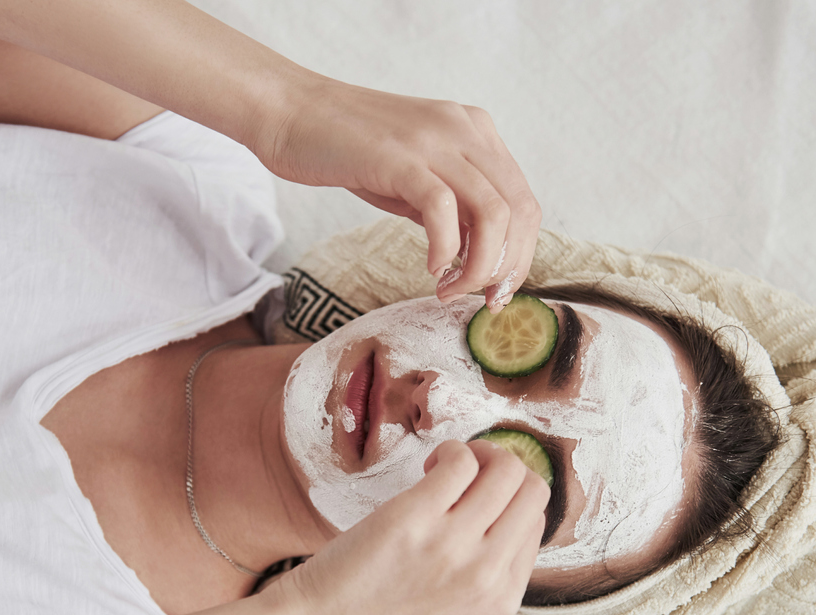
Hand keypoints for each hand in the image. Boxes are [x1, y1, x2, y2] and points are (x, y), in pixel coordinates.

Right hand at [252, 77, 541, 311]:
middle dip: (506, 268)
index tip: (495, 292)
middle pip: (519, 211)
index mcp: (476, 132)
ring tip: (449, 289)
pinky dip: (444, 249)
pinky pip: (443, 210)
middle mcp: (465, 130)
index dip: (520, 256)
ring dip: (479, 266)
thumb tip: (478, 257)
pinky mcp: (400, 157)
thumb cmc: (348, 150)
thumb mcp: (414, 177)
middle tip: (480, 300)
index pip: (524, 202)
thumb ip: (450, 207)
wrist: (291, 112)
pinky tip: (429, 268)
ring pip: (492, 214)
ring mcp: (435, 140)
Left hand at [264, 439, 547, 614]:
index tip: (478, 498)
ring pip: (506, 469)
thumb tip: (502, 509)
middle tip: (469, 473)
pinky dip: (450, 451)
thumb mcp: (456, 613)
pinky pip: (460, 461)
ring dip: (478, 454)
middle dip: (505, 469)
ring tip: (444, 469)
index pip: (536, 525)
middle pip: (533, 490)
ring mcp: (453, 545)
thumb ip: (486, 571)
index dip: (509, 501)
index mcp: (502, 600)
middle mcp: (487, 575)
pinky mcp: (415, 518)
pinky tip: (427, 465)